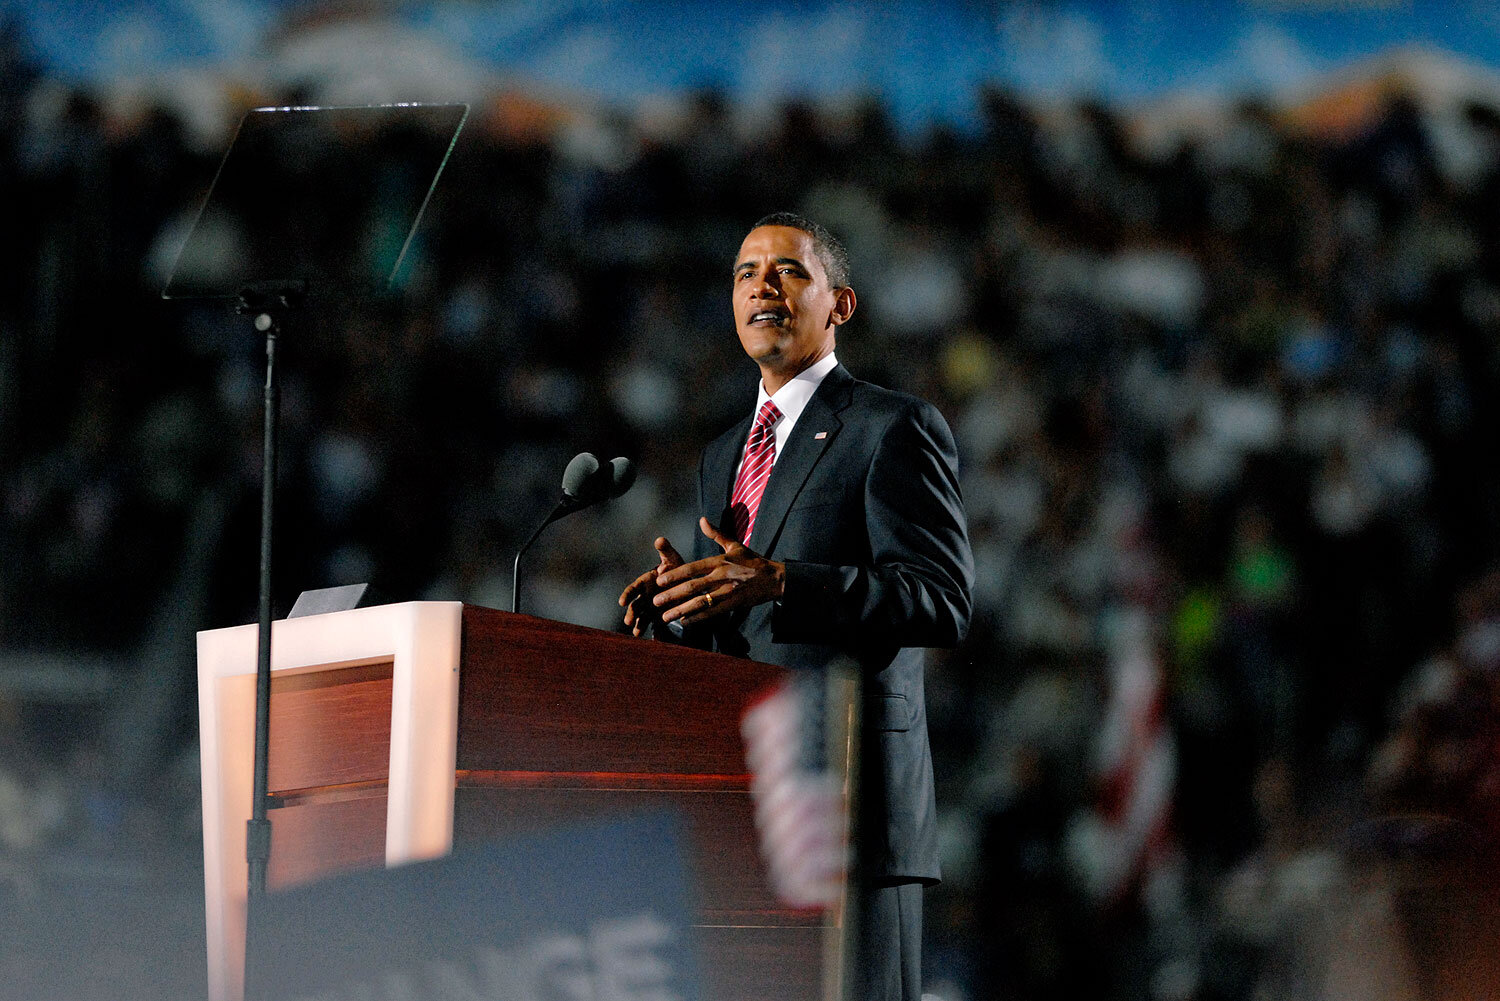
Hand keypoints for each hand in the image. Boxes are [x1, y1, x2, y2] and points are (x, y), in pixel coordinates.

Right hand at [618, 536, 683, 636]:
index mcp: (645, 582)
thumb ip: (666, 551)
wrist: (688, 583)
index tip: (622, 602)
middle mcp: (645, 595)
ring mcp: (650, 606)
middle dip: (631, 613)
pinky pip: (652, 624)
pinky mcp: (658, 615)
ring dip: (637, 624)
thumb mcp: (673, 559)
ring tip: (636, 633)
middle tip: (628, 621)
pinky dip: (651, 631)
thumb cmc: (677, 569)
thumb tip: (660, 539)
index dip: (627, 595)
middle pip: (635, 605)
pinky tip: (650, 639)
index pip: (633, 588)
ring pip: (641, 616)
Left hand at [653, 518, 785, 625]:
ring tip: (665, 616)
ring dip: (681, 610)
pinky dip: (697, 618)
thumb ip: (716, 534)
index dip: (675, 575)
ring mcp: (728, 592)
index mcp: (720, 561)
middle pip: (693, 587)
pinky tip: (684, 622)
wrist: (774, 578)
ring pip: (700, 603)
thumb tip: (702, 519)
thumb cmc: (752, 561)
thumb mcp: (735, 545)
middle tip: (655, 601)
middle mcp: (722, 576)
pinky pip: (712, 613)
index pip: (692, 568)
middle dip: (672, 595)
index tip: (660, 581)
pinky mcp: (734, 604)